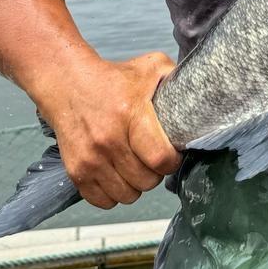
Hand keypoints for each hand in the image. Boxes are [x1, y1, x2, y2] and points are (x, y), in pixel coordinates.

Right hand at [35, 51, 181, 209]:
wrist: (68, 84)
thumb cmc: (114, 78)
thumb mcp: (150, 66)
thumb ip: (176, 79)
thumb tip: (199, 95)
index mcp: (130, 113)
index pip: (160, 158)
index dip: (172, 161)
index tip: (172, 154)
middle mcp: (109, 140)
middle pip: (146, 181)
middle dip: (155, 173)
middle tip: (152, 158)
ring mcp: (90, 159)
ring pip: (127, 195)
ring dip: (135, 185)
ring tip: (135, 165)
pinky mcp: (76, 171)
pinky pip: (104, 201)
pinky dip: (113, 193)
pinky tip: (117, 173)